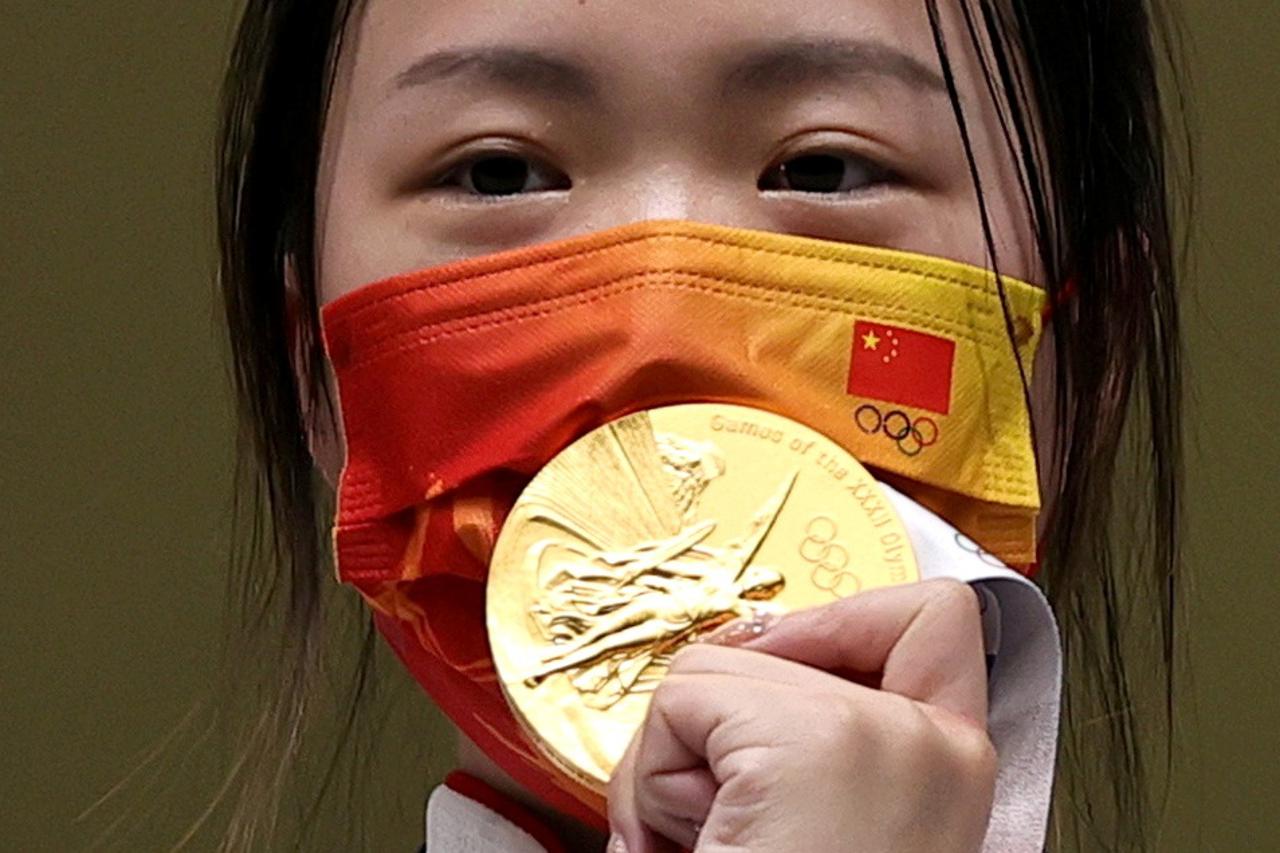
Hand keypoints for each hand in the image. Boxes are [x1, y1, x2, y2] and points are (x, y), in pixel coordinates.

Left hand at [606, 579, 995, 852]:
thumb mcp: (828, 807)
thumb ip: (815, 725)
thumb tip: (743, 646)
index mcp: (952, 762)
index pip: (935, 617)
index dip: (840, 620)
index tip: (781, 662)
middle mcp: (935, 742)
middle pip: (780, 643)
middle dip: (716, 722)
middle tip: (722, 814)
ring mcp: (879, 736)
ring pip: (713, 670)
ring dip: (672, 764)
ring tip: (709, 843)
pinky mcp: (810, 744)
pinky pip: (681, 701)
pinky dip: (652, 778)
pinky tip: (693, 844)